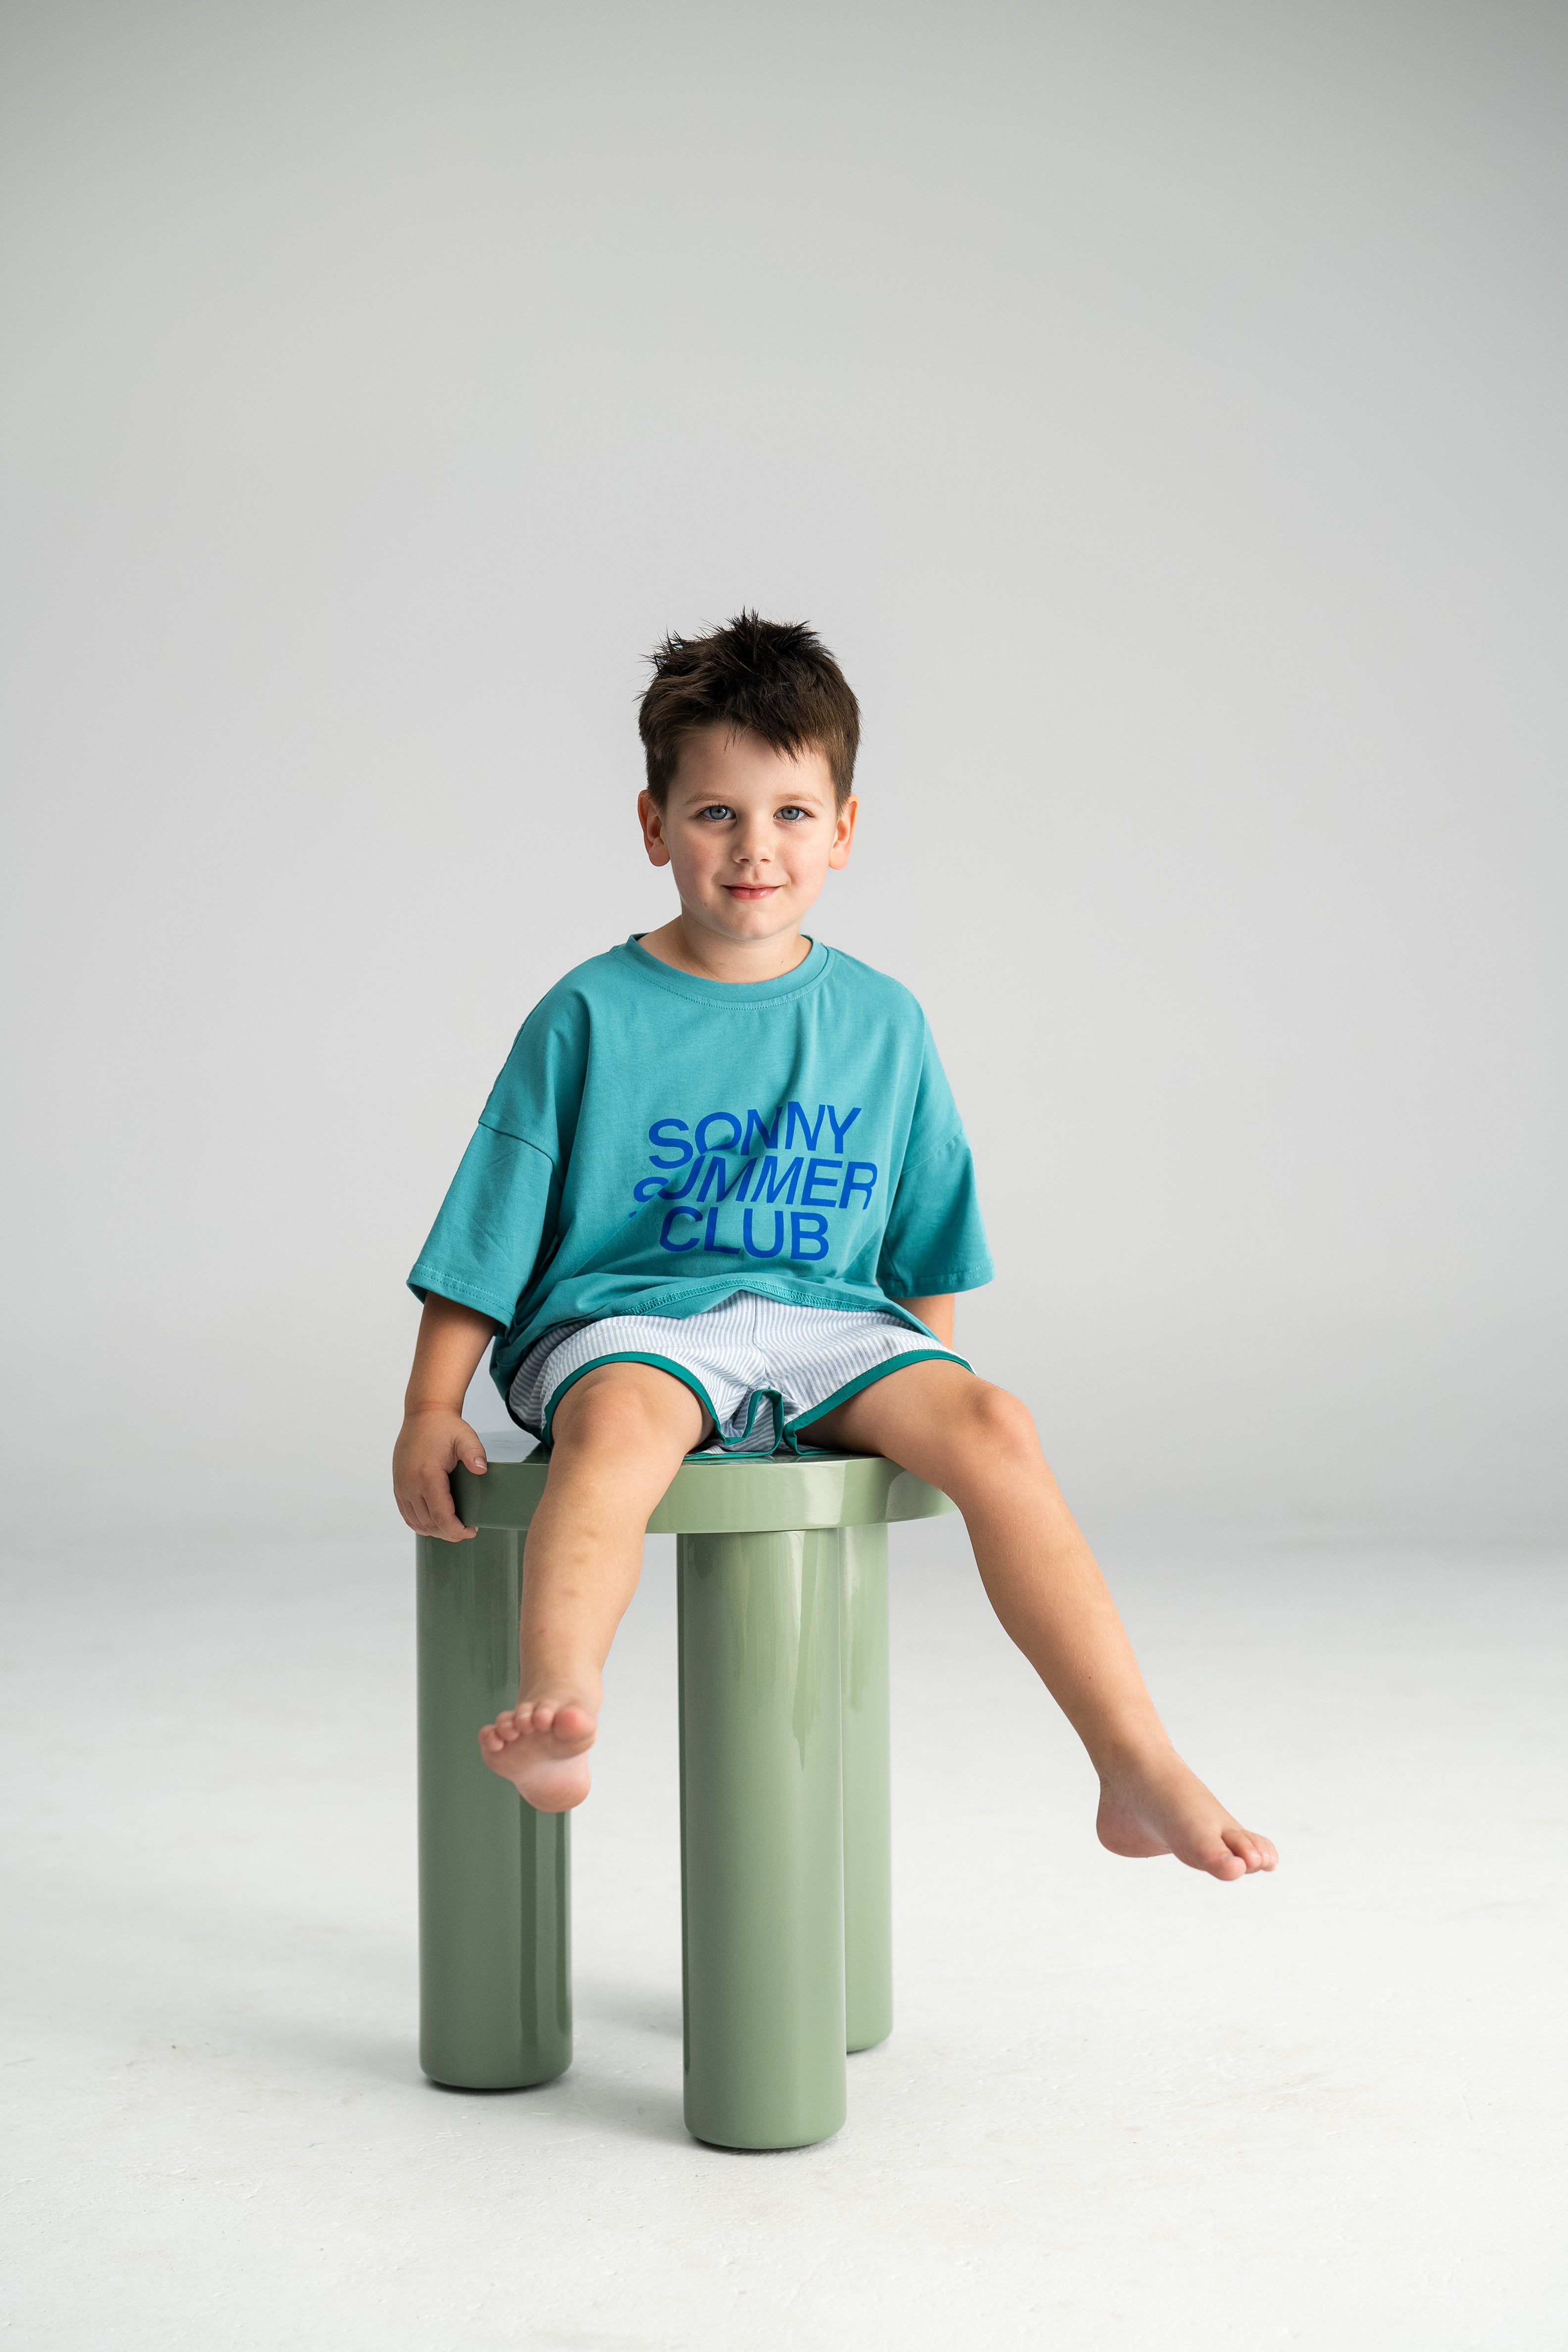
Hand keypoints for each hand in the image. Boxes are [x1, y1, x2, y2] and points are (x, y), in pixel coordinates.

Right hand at [393, 1408, 488, 1541]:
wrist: (423, 1415)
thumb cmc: (445, 1427)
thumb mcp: (465, 1436)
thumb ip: (474, 1453)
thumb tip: (482, 1469)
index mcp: (427, 1475)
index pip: (441, 1516)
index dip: (456, 1530)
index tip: (471, 1532)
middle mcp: (410, 1484)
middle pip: (429, 1523)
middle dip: (449, 1533)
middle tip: (466, 1531)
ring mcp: (402, 1486)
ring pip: (416, 1522)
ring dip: (435, 1531)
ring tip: (453, 1528)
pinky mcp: (398, 1486)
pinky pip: (407, 1515)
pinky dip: (421, 1524)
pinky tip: (435, 1523)